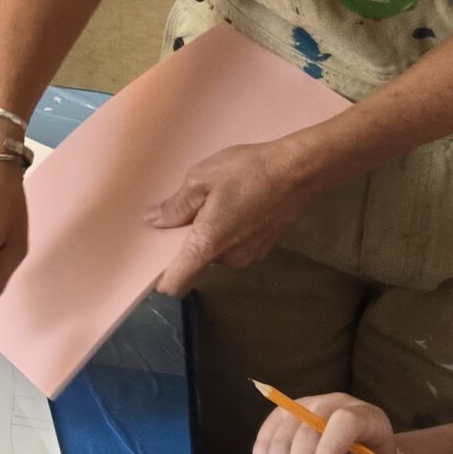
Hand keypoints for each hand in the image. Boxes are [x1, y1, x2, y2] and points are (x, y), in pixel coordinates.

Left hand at [145, 137, 322, 295]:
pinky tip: (237, 204)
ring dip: (211, 233)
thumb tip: (153, 221)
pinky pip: (235, 245)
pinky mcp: (264, 248)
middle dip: (189, 240)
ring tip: (217, 200)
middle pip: (196, 261)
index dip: (160, 279)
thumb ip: (175, 206)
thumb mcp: (201, 180)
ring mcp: (249, 256)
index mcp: (207, 246)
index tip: (153, 264)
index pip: (176, 283)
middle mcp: (228, 260)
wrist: (300, 170)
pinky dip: (230, 231)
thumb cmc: (247, 172)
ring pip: (217, 251)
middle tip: (190, 207)